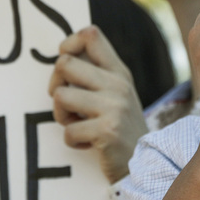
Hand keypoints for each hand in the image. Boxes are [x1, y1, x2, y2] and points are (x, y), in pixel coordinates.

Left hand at [48, 25, 147, 182]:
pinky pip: (68, 130)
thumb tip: (62, 57)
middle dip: (55, 86)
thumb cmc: (121, 129)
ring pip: (60, 95)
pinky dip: (72, 141)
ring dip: (61, 116)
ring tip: (78, 126)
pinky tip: (89, 144)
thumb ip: (97, 74)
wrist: (145, 165)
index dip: (68, 44)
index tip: (66, 68)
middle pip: (64, 63)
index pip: (90, 34)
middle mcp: (118, 84)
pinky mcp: (107, 130)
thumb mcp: (117, 95)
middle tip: (67, 105)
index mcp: (119, 71)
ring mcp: (114, 106)